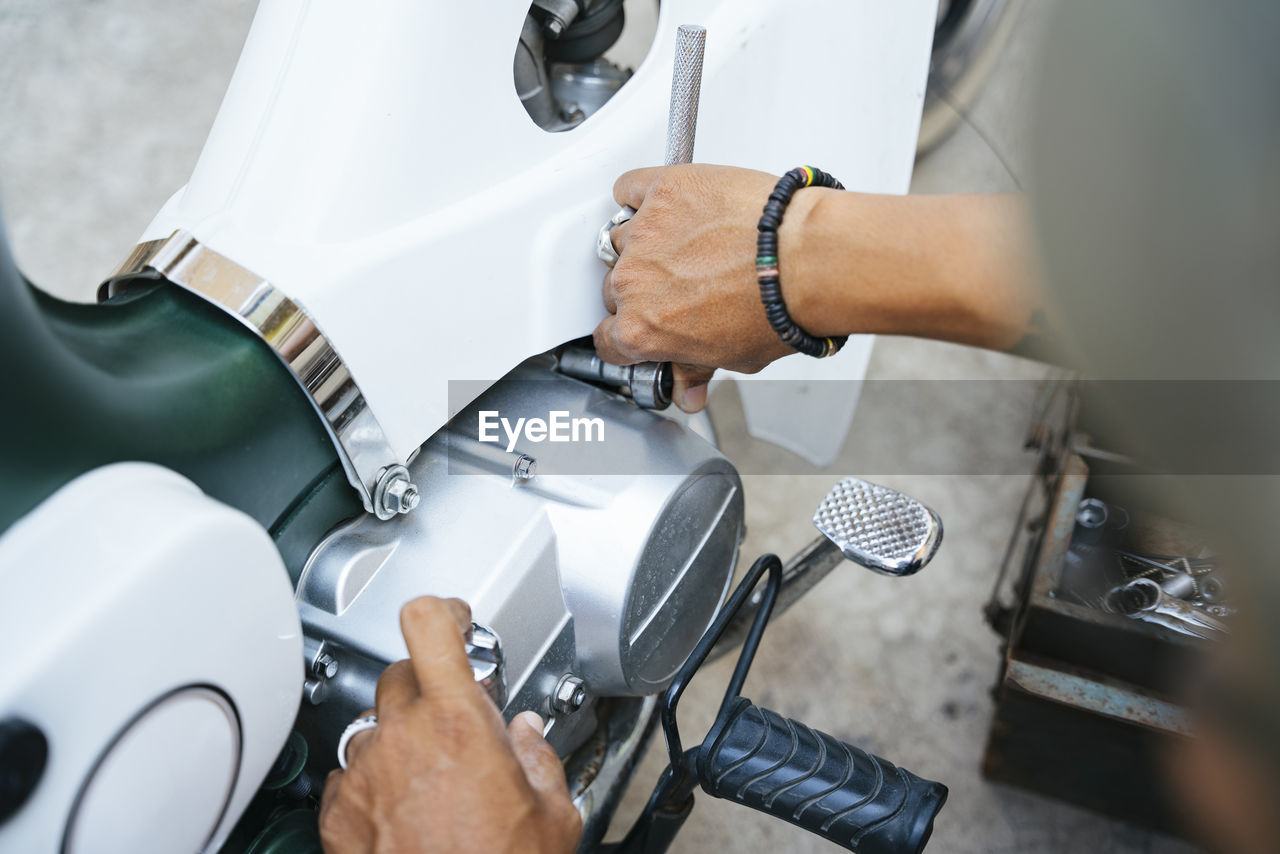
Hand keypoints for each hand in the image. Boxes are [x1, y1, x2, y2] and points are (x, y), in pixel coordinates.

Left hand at [319, 597, 581, 853]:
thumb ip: (540, 759)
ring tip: (434, 780)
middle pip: (401, 671)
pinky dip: (375, 780)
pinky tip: (405, 811)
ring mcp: (365, 773)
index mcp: (459, 723)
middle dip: (430, 687)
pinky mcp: (339, 812)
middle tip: (458, 721)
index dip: (443, 610)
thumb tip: (527, 738)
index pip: (428, 624)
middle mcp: (402, 738)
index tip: (454, 618)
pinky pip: (351, 772)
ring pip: (375, 724)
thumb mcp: (553, 816)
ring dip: (402, 738)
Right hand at [594, 165, 810, 411]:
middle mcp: (633, 281)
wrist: (803, 259)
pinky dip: (639, 194)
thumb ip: (696, 369)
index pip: (606, 340)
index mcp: (641, 330)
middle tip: (679, 287)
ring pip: (623, 239)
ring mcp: (645, 232)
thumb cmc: (775, 307)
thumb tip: (689, 389)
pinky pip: (630, 187)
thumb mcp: (734, 357)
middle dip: (642, 291)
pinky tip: (665, 205)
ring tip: (684, 244)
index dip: (624, 338)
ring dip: (645, 243)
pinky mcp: (664, 191)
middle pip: (616, 289)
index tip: (640, 330)